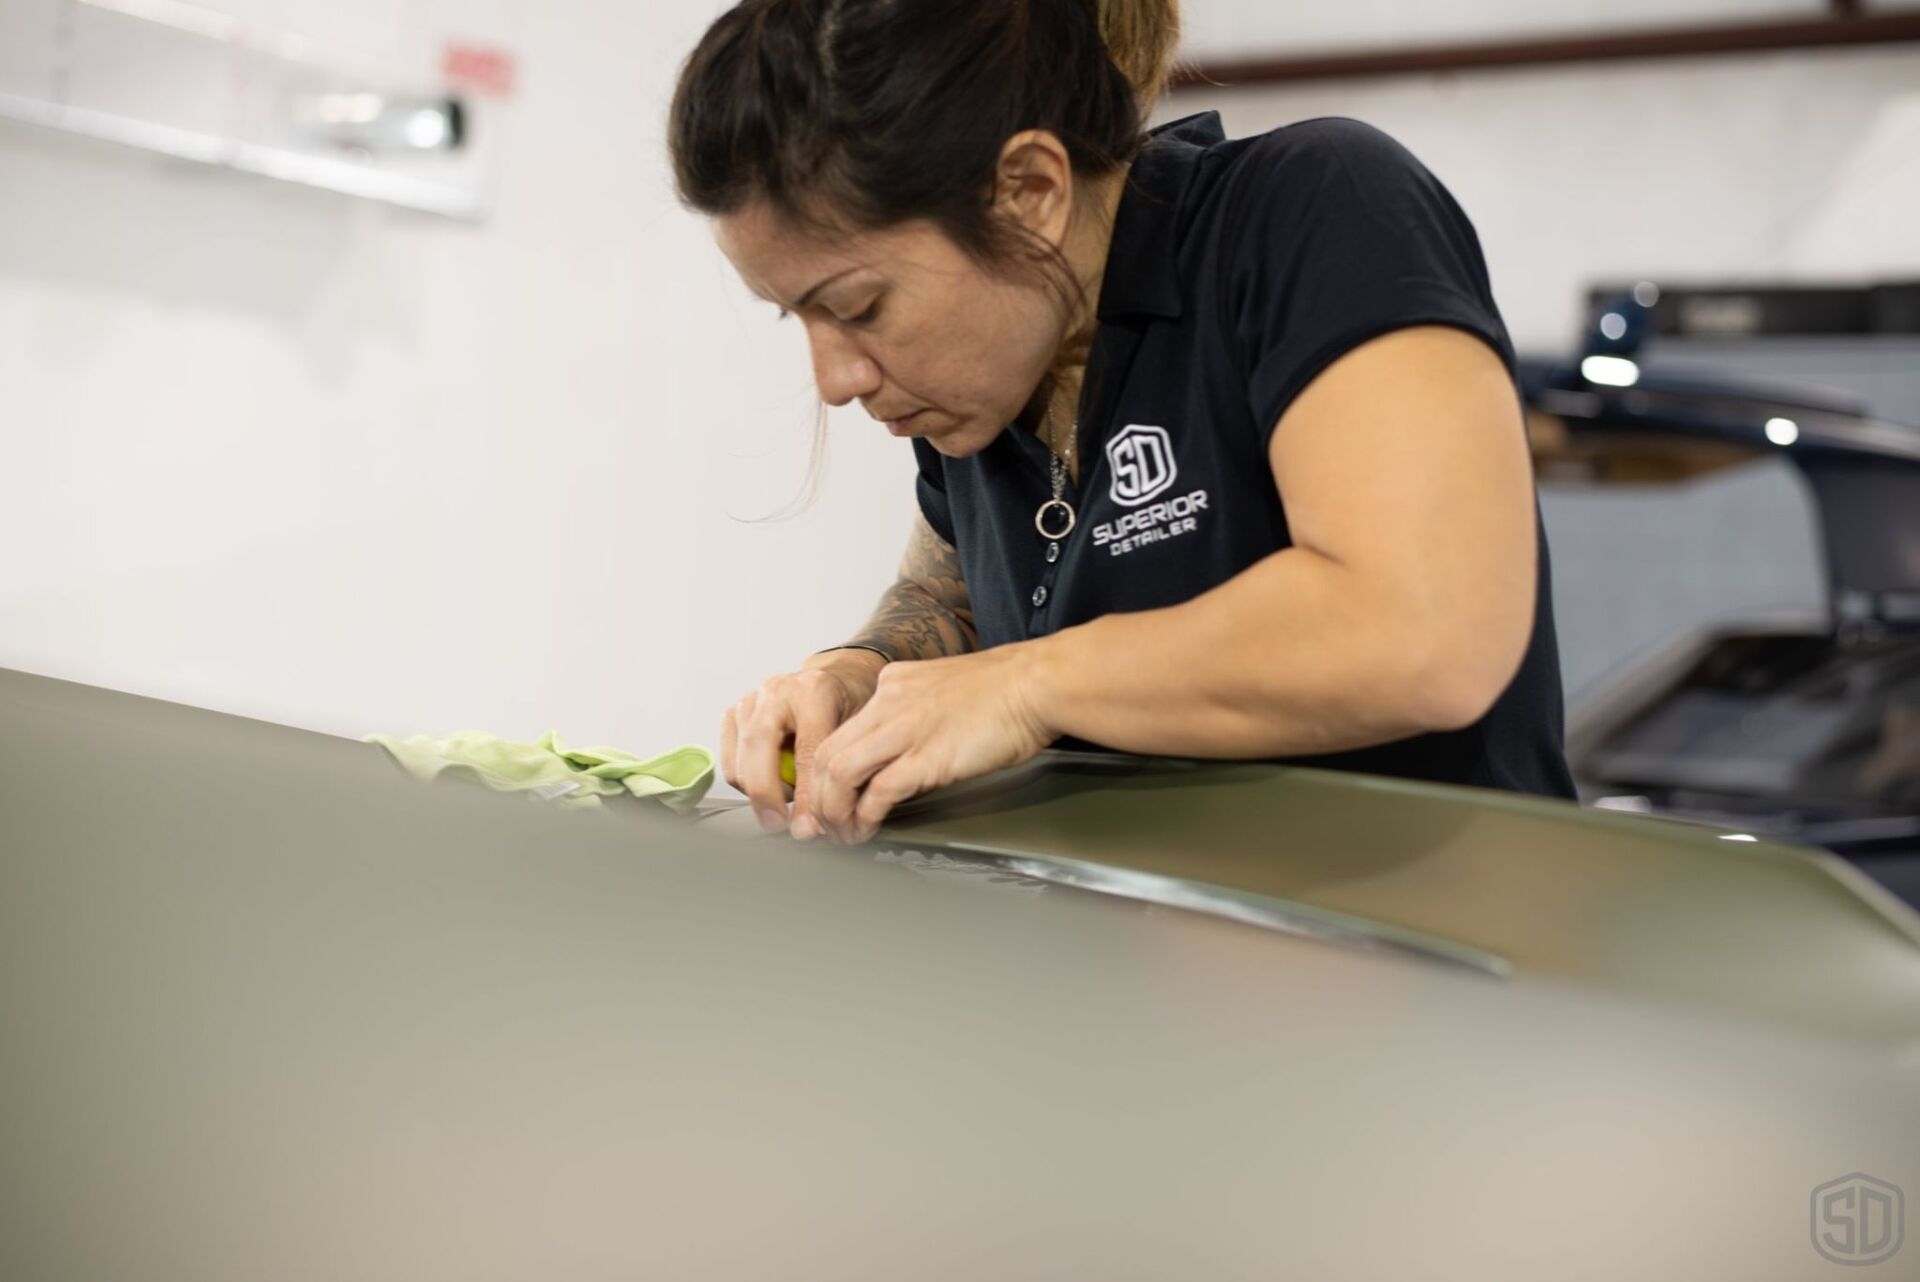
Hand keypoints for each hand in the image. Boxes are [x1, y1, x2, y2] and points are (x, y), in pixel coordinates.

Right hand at [721, 649, 886, 832]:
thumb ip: (840, 771)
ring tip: (788, 797)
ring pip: (741, 762)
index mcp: (815, 692)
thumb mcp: (858, 732)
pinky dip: (746, 782)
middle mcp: (777, 691)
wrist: (835, 677)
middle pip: (759, 750)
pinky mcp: (733, 714)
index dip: (805, 796)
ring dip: (760, 792)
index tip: (807, 826)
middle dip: (767, 797)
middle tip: (780, 824)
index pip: (806, 752)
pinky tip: (771, 782)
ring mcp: (751, 701)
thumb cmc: (848, 705)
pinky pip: (730, 763)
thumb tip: (816, 824)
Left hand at [801, 643, 1056, 844]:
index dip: (828, 769)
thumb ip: (916, 715)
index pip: (841, 729)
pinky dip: (865, 816)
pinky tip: (868, 830)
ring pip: (841, 773)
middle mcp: (889, 702)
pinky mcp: (927, 757)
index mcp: (892, 684)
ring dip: (835, 810)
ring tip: (843, 833)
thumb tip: (904, 755)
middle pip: (828, 753)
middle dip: (819, 796)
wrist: (1038, 683)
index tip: (831, 793)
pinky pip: (878, 792)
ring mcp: (905, 729)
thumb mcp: (943, 690)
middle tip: (826, 823)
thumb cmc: (1007, 690)